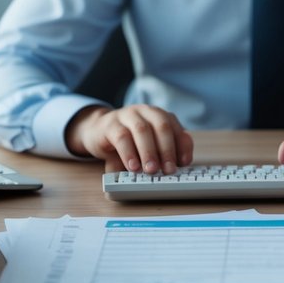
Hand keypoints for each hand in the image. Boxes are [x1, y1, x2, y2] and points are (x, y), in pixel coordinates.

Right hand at [64, 104, 193, 173]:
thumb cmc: (129, 140)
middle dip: (167, 149)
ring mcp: (128, 115)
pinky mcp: (110, 124)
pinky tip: (133, 167)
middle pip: (162, 126)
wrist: (99, 131)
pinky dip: (129, 153)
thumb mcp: (148, 147)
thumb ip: (163, 153)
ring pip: (142, 130)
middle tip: (168, 170)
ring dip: (149, 152)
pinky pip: (121, 137)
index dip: (182, 146)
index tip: (184, 163)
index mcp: (160, 116)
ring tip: (151, 170)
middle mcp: (146, 111)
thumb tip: (179, 164)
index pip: (176, 128)